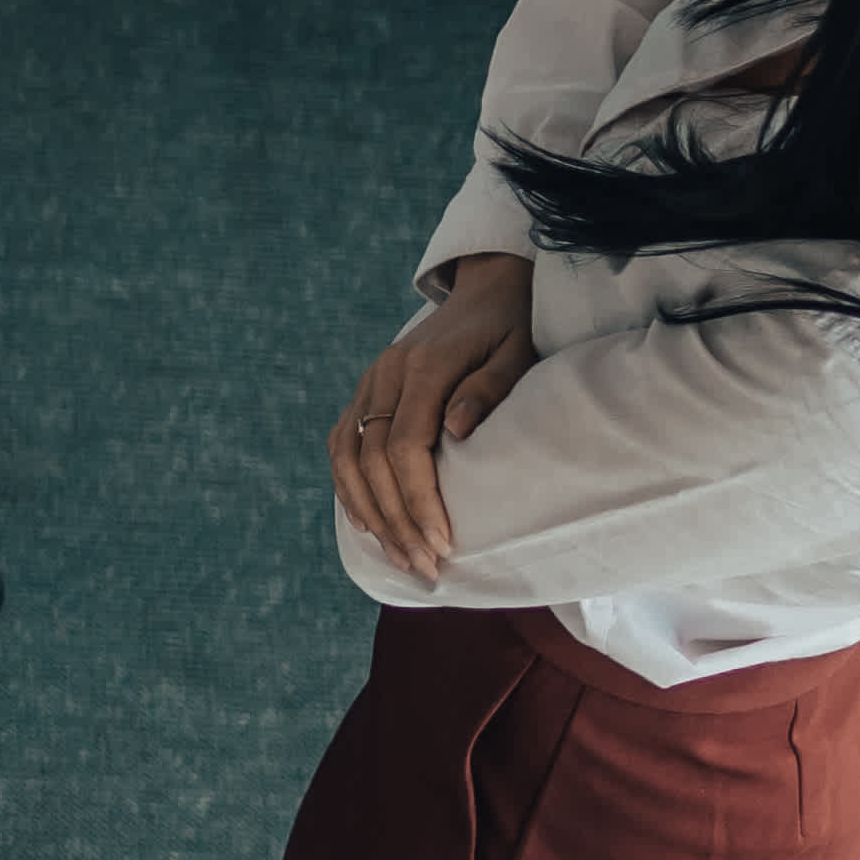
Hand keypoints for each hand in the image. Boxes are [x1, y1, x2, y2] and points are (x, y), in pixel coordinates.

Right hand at [332, 252, 536, 573]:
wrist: (485, 292)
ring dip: (371, 514)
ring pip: (349, 458)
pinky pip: (342, 445)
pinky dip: (349, 488)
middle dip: (397, 520)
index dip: (419, 500)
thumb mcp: (517, 353)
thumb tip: (457, 432)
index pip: (406, 446)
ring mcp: (368, 383)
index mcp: (422, 367)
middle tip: (425, 567)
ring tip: (399, 556)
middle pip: (373, 461)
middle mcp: (384, 375)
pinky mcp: (364, 393)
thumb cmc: (512, 330)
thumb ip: (489, 389)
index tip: (443, 543)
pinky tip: (368, 523)